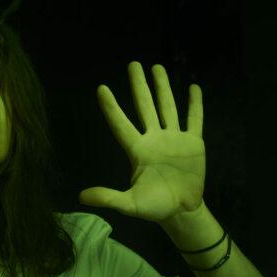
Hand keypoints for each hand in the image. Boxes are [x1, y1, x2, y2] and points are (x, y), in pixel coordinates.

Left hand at [80, 62, 204, 223]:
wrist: (182, 212)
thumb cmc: (154, 207)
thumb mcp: (130, 204)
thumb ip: (108, 197)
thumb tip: (81, 196)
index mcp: (138, 150)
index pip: (121, 124)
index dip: (111, 107)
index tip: (101, 88)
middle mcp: (154, 139)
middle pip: (144, 107)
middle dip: (139, 86)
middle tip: (133, 64)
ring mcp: (174, 139)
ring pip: (167, 107)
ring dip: (163, 88)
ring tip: (157, 67)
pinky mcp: (193, 144)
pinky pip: (194, 120)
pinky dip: (195, 105)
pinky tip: (193, 87)